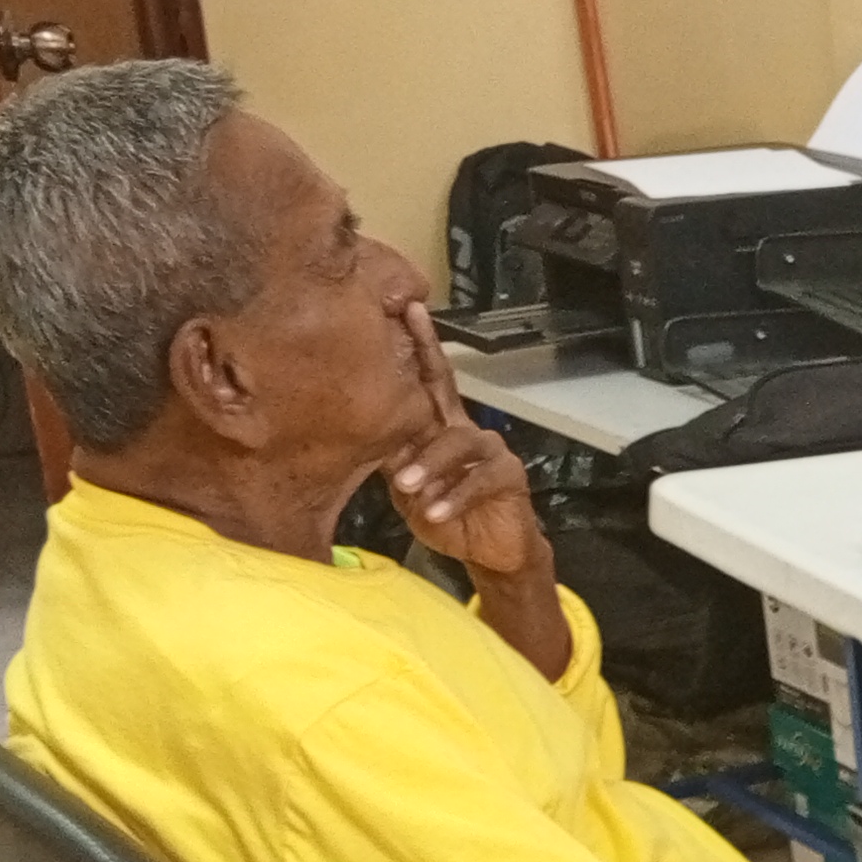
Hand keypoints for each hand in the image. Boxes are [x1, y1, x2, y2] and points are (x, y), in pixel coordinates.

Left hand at [389, 303, 548, 581]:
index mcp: (439, 426)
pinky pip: (480, 480)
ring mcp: (490, 451)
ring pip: (459, 441)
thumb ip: (391, 458)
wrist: (492, 551)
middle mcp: (465, 429)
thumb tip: (353, 434)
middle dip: (429, 359)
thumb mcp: (408, 486)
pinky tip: (436, 512)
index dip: (418, 343)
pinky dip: (455, 496)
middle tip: (405, 338)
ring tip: (409, 487)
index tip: (406, 310)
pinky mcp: (509, 477)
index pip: (427, 378)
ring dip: (431, 464)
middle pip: (448, 386)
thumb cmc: (447, 514)